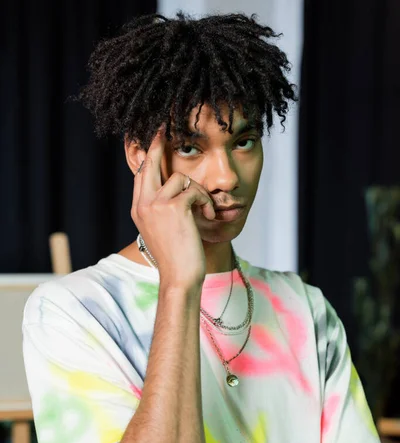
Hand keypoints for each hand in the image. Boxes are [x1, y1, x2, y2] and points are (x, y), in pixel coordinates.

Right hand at [130, 124, 215, 287]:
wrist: (179, 278)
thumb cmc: (177, 259)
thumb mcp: (163, 231)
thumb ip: (162, 209)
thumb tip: (176, 189)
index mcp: (139, 209)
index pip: (142, 174)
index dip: (148, 155)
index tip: (155, 138)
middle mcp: (143, 204)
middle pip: (150, 162)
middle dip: (158, 142)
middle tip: (165, 126)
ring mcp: (155, 204)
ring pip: (181, 177)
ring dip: (199, 193)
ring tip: (204, 211)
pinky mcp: (173, 207)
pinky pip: (194, 190)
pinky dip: (206, 203)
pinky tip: (207, 218)